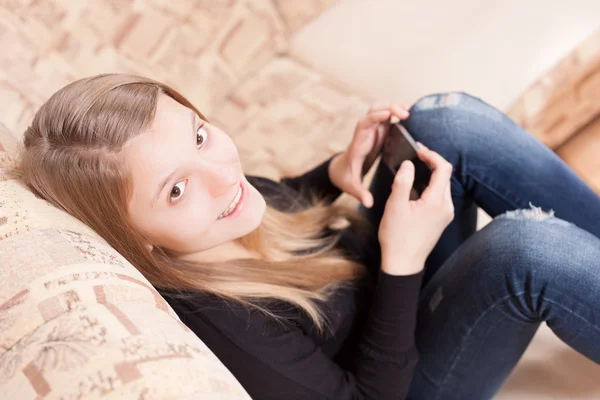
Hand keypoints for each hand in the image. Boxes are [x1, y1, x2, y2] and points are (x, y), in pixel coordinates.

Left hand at [329, 103, 409, 207]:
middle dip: (388, 107)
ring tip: (410, 112)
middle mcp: (365, 133)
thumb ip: (360, 193)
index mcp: (358, 144)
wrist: (341, 171)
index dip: (375, 117)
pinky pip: (388, 117)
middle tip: (406, 113)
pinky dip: (397, 113)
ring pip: (381, 110)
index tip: (388, 115)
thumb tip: (369, 203)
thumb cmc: (346, 177)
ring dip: (394, 107)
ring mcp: (372, 131)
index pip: (364, 124)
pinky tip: (410, 116)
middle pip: (373, 110)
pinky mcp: (379, 132)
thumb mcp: (352, 187)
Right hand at [378, 144, 454, 274]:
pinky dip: (429, 187)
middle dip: (431, 163)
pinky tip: (414, 189)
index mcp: (436, 202)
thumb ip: (402, 182)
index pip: (443, 168)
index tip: (418, 151)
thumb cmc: (397, 237)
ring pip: (442, 186)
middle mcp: (446, 207)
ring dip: (430, 175)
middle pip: (444, 176)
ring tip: (412, 170)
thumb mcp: (394, 206)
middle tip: (414, 156)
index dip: (432, 155)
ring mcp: (445, 214)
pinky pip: (438, 197)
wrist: (403, 263)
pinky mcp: (441, 220)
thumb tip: (408, 164)